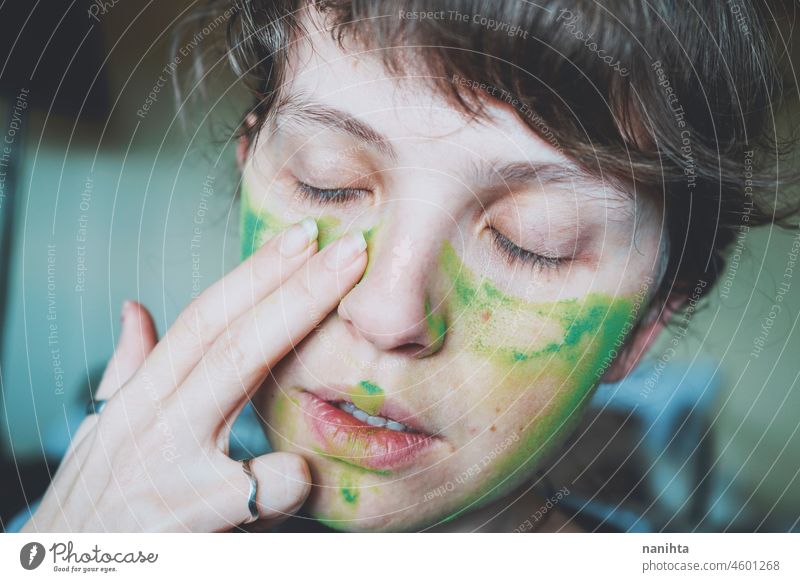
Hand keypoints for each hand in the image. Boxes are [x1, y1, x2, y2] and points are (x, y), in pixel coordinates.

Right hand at [21, 218, 367, 531]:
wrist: (62, 577)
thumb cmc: (94, 505)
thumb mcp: (105, 432)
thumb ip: (130, 370)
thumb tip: (136, 308)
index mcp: (141, 398)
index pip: (204, 319)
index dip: (256, 274)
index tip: (304, 238)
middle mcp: (153, 423)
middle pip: (233, 340)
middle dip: (296, 289)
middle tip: (349, 250)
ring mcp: (171, 472)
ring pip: (239, 389)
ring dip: (298, 347)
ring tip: (357, 313)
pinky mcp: (190, 524)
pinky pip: (261, 489)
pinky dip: (292, 474)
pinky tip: (310, 470)